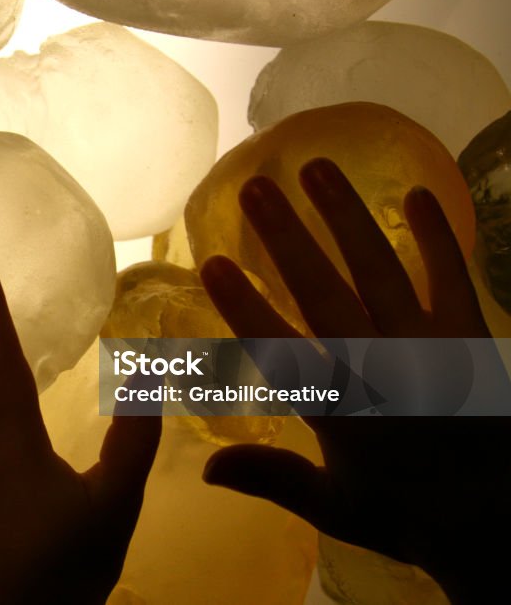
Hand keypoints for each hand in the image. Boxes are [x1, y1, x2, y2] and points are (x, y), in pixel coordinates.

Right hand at [198, 158, 507, 602]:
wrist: (497, 520)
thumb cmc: (409, 514)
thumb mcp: (336, 507)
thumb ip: (272, 479)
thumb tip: (206, 469)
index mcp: (342, 411)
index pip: (282, 349)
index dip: (245, 306)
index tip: (212, 264)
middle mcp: (381, 367)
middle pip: (325, 292)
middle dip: (287, 240)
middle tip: (256, 190)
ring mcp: (428, 346)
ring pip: (380, 270)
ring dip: (345, 217)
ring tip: (316, 169)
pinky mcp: (469, 337)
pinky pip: (452, 277)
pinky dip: (436, 237)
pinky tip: (418, 194)